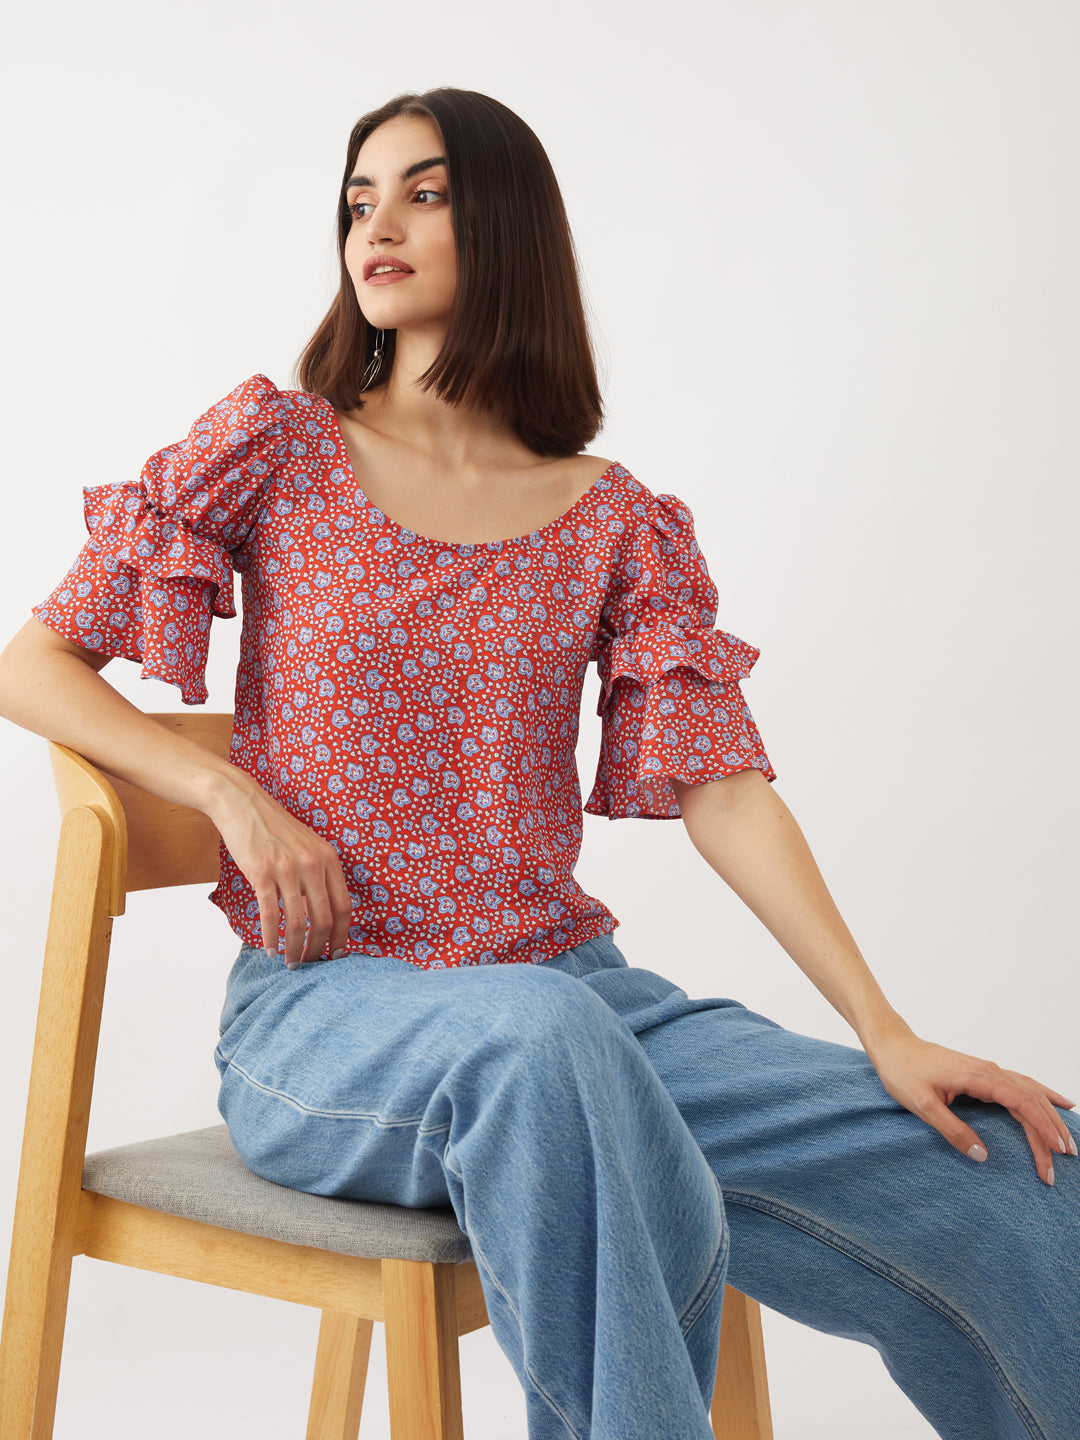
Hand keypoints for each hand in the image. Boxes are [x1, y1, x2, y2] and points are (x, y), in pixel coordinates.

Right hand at [207, 767, 352, 968]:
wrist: (242, 803)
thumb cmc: (273, 828)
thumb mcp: (307, 845)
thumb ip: (319, 874)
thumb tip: (324, 912)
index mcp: (329, 858)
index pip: (344, 907)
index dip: (342, 936)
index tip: (336, 955)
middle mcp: (313, 864)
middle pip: (324, 920)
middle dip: (319, 949)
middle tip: (311, 965)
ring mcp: (288, 869)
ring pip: (299, 922)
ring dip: (296, 950)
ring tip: (291, 965)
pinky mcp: (262, 873)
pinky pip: (271, 915)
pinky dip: (271, 938)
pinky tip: (269, 950)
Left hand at [865, 1027, 1077, 1184]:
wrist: (893, 1046)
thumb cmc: (903, 1072)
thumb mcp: (923, 1106)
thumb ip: (953, 1130)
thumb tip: (982, 1156)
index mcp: (978, 1077)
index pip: (1021, 1103)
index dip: (1042, 1127)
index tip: (1057, 1150)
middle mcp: (989, 1071)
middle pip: (1031, 1100)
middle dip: (1051, 1129)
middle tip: (1066, 1159)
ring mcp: (988, 1071)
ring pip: (1030, 1092)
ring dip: (1050, 1115)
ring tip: (1067, 1141)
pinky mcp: (984, 1075)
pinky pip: (1021, 1086)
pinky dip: (1041, 1097)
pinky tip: (1056, 1104)